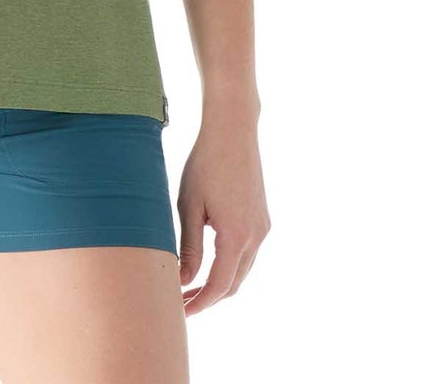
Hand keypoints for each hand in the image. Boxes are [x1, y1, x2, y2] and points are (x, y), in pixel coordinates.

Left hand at [176, 93, 270, 314]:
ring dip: (220, 282)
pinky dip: (230, 264)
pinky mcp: (262, 217)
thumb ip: (189, 248)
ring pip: (242, 269)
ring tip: (191, 285)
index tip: (180, 312)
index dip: (199, 303)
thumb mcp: (190, 206)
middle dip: (208, 297)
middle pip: (234, 283)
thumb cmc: (205, 164)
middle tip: (181, 302)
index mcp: (236, 237)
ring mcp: (262, 227)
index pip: (218, 286)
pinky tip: (210, 260)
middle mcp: (256, 237)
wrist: (233, 130)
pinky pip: (248, 252)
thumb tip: (184, 281)